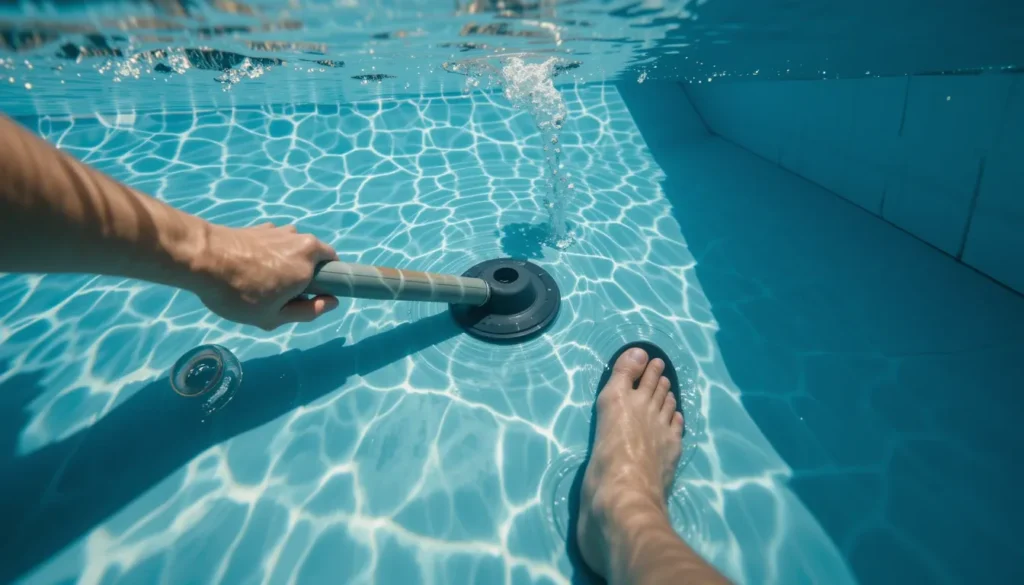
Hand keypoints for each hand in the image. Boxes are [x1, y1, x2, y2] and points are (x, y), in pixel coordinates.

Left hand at [191, 223, 339, 329]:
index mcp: (309, 264)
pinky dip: (270, 253)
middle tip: (281, 293)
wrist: (201, 259)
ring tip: (261, 279)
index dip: (325, 283)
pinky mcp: (262, 227)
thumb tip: (332, 302)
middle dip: (306, 272)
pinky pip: (277, 242)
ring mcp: (281, 231)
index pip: (335, 267)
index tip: (307, 297)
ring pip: (295, 248)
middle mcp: (300, 242)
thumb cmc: (238, 294)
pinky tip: (249, 266)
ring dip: (288, 261)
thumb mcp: (274, 317)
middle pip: (316, 256)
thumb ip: (308, 311)